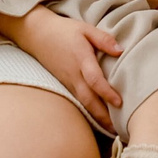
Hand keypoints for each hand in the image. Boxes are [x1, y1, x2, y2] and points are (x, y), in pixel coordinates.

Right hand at [4, 7, 123, 126]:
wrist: (37, 34)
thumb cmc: (63, 30)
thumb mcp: (85, 29)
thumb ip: (104, 40)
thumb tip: (121, 51)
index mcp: (80, 59)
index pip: (94, 80)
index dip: (106, 92)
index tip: (120, 102)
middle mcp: (73, 74)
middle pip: (89, 99)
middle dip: (103, 116)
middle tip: (118, 128)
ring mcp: (67, 81)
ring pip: (83, 103)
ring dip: (97, 117)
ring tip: (112, 129)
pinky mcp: (65, 84)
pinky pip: (78, 100)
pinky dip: (89, 111)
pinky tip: (98, 117)